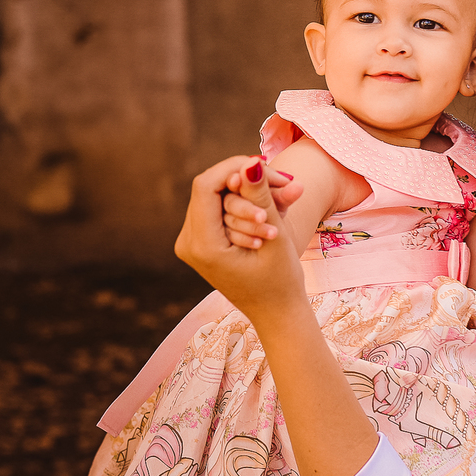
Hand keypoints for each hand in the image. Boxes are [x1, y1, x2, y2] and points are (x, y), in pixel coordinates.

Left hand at [175, 155, 305, 318]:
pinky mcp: (202, 242)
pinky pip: (220, 210)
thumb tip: (251, 163)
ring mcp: (192, 242)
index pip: (207, 185)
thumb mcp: (276, 235)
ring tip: (280, 213)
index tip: (267, 170)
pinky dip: (245, 208)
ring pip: (218, 198)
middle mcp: (188, 242)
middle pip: (213, 190)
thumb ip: (261, 197)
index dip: (235, 168)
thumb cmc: (280, 280)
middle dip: (250, 186)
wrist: (276, 312)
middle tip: (287, 189)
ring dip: (251, 198)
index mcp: (201, 246)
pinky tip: (268, 219)